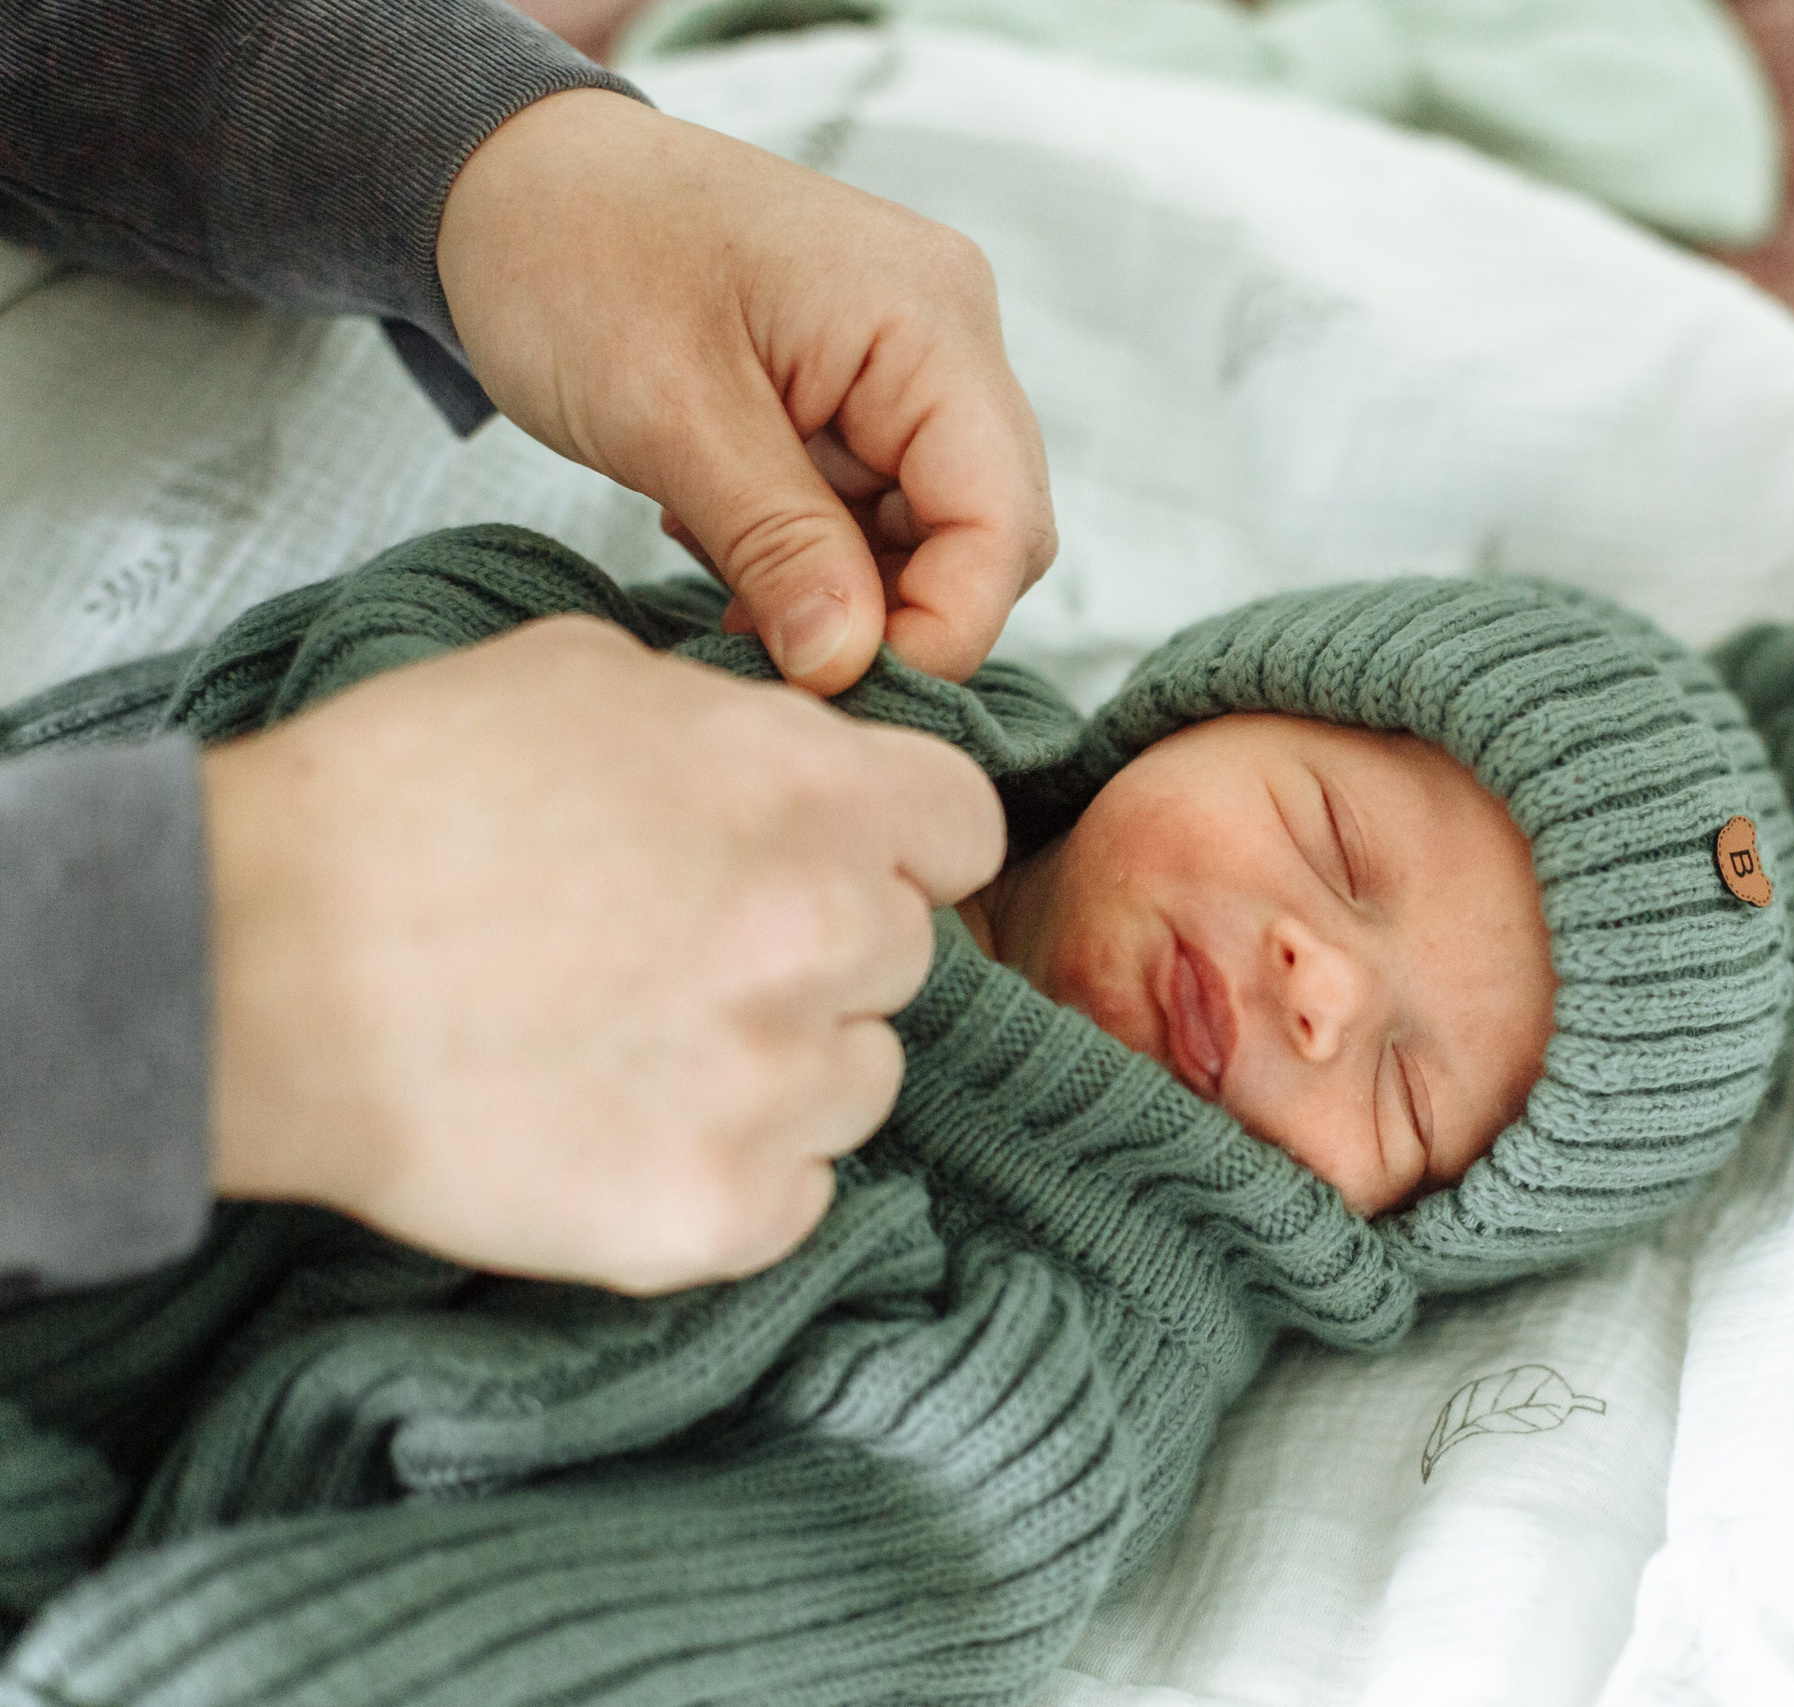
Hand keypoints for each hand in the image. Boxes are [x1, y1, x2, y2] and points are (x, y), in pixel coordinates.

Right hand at [200, 617, 1003, 1292]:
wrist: (249, 961)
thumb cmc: (393, 806)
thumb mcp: (584, 675)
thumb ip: (732, 722)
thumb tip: (785, 757)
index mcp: (812, 789)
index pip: (964, 828)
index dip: (903, 846)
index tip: (846, 866)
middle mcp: (823, 931)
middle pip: (903, 956)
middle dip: (818, 952)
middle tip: (681, 954)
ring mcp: (777, 1082)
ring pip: (860, 1081)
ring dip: (781, 1067)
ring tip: (635, 1042)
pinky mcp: (717, 1211)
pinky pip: (796, 1197)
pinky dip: (729, 1175)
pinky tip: (622, 1127)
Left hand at [436, 89, 1056, 691]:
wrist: (506, 174)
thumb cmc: (573, 251)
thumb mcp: (669, 413)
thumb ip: (778, 542)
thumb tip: (847, 665)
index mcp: (927, 318)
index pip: (1001, 521)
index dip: (940, 629)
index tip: (832, 690)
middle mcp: (948, 334)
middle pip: (988, 534)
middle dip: (891, 613)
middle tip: (773, 651)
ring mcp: (913, 361)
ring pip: (936, 534)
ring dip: (845, 588)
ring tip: (729, 577)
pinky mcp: (869, 389)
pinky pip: (882, 507)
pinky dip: (816, 553)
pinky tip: (729, 539)